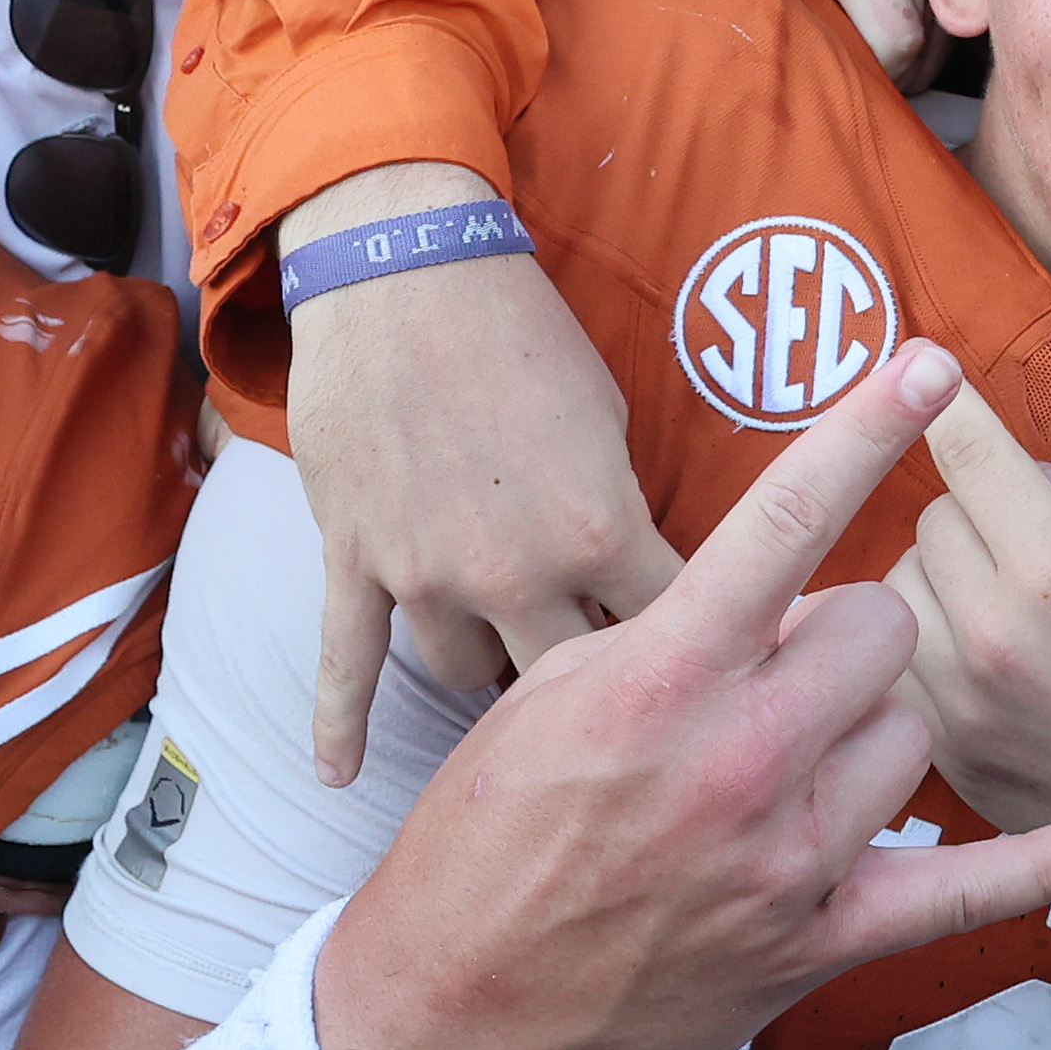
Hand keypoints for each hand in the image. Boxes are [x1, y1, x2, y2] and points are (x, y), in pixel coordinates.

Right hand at [278, 163, 683, 782]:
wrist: (400, 269)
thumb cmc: (523, 329)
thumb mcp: (609, 418)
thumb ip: (621, 514)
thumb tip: (649, 579)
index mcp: (601, 531)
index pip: (675, 628)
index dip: (700, 651)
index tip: (714, 674)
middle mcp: (516, 571)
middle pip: (576, 684)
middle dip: (600, 693)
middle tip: (615, 700)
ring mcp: (427, 576)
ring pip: (468, 679)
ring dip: (493, 675)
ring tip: (512, 678)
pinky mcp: (354, 564)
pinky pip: (344, 667)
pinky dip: (335, 728)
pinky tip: (336, 780)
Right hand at [314, 339, 1050, 1049]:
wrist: (447, 1009)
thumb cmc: (486, 836)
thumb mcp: (550, 698)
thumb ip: (673, 636)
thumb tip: (779, 604)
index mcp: (657, 681)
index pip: (781, 527)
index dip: (864, 433)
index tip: (931, 363)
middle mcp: (733, 761)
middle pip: (882, 626)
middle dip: (846, 628)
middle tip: (781, 668)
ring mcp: (785, 859)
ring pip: (913, 728)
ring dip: (873, 725)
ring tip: (796, 760)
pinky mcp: (816, 943)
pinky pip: (965, 889)